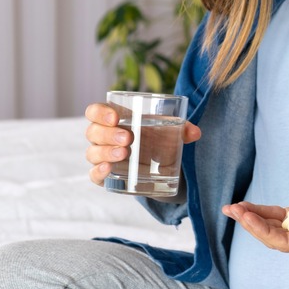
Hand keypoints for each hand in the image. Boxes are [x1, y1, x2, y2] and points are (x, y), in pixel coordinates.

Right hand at [84, 102, 201, 185]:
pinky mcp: (106, 176)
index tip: (115, 117)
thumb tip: (196, 133)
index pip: (95, 111)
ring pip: (92, 153)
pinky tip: (108, 170)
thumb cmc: (157, 138)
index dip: (100, 113)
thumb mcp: (169, 131)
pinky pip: (94, 175)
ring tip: (124, 153)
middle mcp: (103, 137)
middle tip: (128, 139)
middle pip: (93, 132)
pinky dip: (98, 172)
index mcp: (113, 120)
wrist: (159, 163)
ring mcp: (102, 157)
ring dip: (105, 152)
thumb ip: (182, 129)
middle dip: (108, 134)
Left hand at [221, 170, 288, 252]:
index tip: (245, 217)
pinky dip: (264, 211)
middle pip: (273, 236)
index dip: (262, 231)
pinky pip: (280, 216)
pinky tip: (248, 207)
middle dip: (251, 224)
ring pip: (274, 226)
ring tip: (233, 208)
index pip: (284, 242)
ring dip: (253, 218)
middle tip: (232, 210)